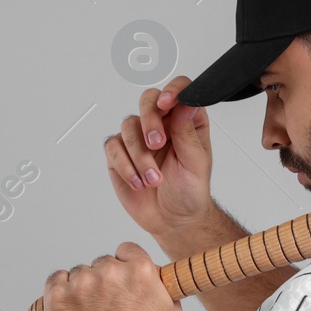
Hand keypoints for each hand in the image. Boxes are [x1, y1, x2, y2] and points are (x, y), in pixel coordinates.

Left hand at [42, 241, 182, 310]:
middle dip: (104, 280)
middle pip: (102, 263)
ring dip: (82, 287)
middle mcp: (110, 272)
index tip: (121, 279)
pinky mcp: (57, 294)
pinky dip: (61, 290)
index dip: (125, 264)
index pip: (127, 250)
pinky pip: (56, 279)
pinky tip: (70, 307)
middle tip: (105, 306)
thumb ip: (166, 288)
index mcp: (140, 271)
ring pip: (79, 273)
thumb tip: (160, 277)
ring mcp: (81, 283)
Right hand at [105, 75, 213, 237]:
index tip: (167, 103)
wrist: (173, 219)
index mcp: (185, 121)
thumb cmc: (190, 190)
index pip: (179, 91)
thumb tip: (185, 103)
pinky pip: (114, 148)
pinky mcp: (120, 154)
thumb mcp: (196, 162)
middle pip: (148, 100)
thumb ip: (187, 132)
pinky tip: (139, 182)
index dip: (172, 91)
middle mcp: (161, 124)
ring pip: (128, 126)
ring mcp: (138, 138)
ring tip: (154, 179)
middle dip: (149, 121)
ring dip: (140, 155)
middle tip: (156, 143)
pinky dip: (126, 166)